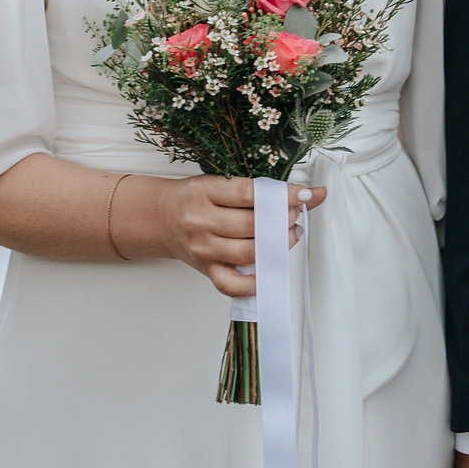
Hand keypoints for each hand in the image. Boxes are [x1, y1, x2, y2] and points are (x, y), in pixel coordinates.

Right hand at [122, 175, 323, 296]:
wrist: (160, 217)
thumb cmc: (193, 198)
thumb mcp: (218, 182)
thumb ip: (257, 189)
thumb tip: (308, 194)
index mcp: (204, 191)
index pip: (249, 193)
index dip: (283, 195)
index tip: (306, 194)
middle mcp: (201, 221)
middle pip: (251, 225)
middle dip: (282, 220)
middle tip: (294, 215)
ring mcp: (203, 248)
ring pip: (247, 253)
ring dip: (277, 245)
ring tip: (289, 235)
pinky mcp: (206, 269)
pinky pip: (232, 285)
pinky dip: (255, 283)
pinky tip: (270, 269)